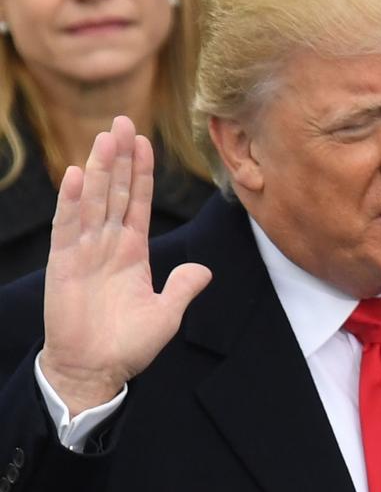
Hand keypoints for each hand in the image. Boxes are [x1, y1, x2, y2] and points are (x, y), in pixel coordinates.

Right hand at [40, 116, 211, 415]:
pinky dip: (71, 201)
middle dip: (120, 157)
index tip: (144, 142)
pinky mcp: (64, 265)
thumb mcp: (167, 314)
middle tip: (123, 120)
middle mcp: (107, 245)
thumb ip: (183, 288)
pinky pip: (68, 227)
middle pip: (115, 191)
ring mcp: (84, 251)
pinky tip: (75, 175)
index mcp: (132, 252)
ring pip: (93, 201)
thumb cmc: (128, 345)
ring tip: (105, 137)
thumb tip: (204, 270)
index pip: (138, 202)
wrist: (94, 371)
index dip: (141, 172)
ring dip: (99, 169)